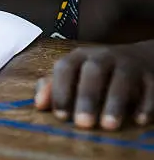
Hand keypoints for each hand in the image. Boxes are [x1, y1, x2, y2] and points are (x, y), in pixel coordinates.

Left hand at [34, 42, 153, 129]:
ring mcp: (128, 64)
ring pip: (122, 79)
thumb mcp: (74, 74)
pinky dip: (145, 104)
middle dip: (87, 97)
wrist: (138, 59)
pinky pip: (150, 88)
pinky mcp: (151, 75)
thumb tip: (38, 104)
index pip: (66, 67)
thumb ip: (54, 86)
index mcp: (80, 56)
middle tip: (83, 123)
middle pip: (94, 71)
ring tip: (108, 125)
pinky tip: (138, 120)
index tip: (60, 115)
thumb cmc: (97, 72)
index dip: (61, 90)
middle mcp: (103, 56)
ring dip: (115, 103)